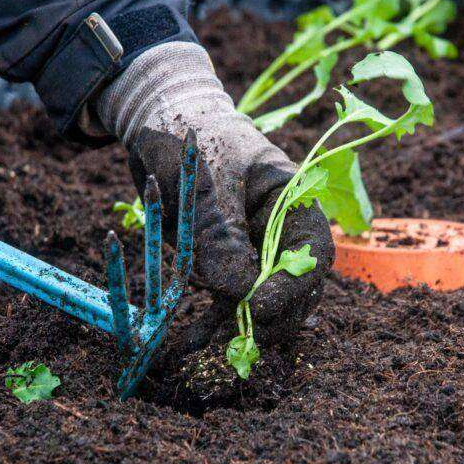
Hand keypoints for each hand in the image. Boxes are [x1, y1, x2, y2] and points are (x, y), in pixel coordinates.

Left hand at [97, 42, 333, 346]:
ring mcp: (250, 247)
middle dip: (268, 311)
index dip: (294, 284)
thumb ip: (222, 236)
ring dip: (232, 322)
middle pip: (292, 284)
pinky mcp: (221, 261)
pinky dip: (209, 317)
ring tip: (198, 341)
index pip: (311, 250)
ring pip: (256, 297)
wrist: (152, 123)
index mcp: (291, 198)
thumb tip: (241, 293)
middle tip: (241, 331)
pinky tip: (190, 339)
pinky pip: (223, 297)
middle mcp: (277, 228)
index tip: (262, 306)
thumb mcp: (204, 184)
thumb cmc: (189, 138)